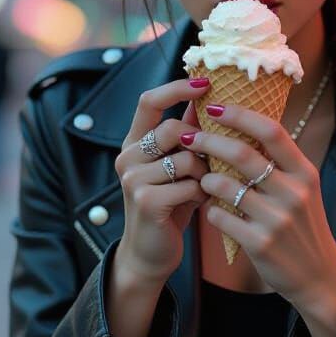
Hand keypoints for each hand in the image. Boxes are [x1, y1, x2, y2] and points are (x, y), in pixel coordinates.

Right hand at [114, 78, 211, 284]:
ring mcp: (132, 179)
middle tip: (208, 164)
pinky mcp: (145, 200)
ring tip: (204, 187)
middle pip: (172, 129)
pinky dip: (202, 194)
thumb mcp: (177, 165)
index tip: (205, 83)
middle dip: (200, 145)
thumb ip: (187, 134)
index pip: (149, 101)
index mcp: (134, 142)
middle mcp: (127, 156)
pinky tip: (200, 203)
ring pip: (186, 158)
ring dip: (204, 173)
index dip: (176, 88)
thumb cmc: (171, 204)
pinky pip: (190, 185)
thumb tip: (208, 98)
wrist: (151, 252)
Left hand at [184, 102, 335, 306]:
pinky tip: (211, 209)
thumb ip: (279, 162)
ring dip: (206, 178)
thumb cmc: (302, 224)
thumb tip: (242, 126)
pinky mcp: (260, 243)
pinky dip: (210, 209)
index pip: (271, 131)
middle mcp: (294, 192)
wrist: (318, 274)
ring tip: (201, 178)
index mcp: (304, 172)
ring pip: (225, 185)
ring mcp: (277, 219)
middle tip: (188, 136)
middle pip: (242, 153)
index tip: (214, 107)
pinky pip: (220, 216)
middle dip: (208, 141)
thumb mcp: (302, 189)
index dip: (240, 115)